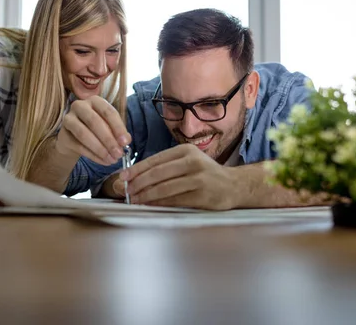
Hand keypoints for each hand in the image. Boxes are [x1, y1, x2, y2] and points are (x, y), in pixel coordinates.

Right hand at [56, 95, 130, 165]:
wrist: (74, 140)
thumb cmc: (95, 130)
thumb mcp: (109, 128)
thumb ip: (118, 132)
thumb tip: (126, 141)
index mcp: (95, 101)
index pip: (108, 111)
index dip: (118, 127)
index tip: (126, 142)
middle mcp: (80, 106)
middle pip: (94, 121)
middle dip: (108, 139)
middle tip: (118, 153)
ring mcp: (68, 119)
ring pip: (84, 134)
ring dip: (100, 149)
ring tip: (111, 159)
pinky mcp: (63, 134)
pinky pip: (78, 146)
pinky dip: (93, 155)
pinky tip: (103, 161)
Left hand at [118, 144, 236, 209]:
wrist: (233, 185)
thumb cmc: (204, 173)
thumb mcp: (188, 161)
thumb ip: (166, 166)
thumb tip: (136, 176)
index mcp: (185, 150)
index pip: (155, 159)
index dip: (137, 169)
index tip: (123, 177)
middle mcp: (192, 162)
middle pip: (158, 174)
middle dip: (138, 183)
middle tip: (126, 191)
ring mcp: (198, 179)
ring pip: (164, 188)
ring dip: (146, 195)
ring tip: (134, 200)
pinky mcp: (202, 196)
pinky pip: (174, 200)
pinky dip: (159, 203)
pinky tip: (149, 205)